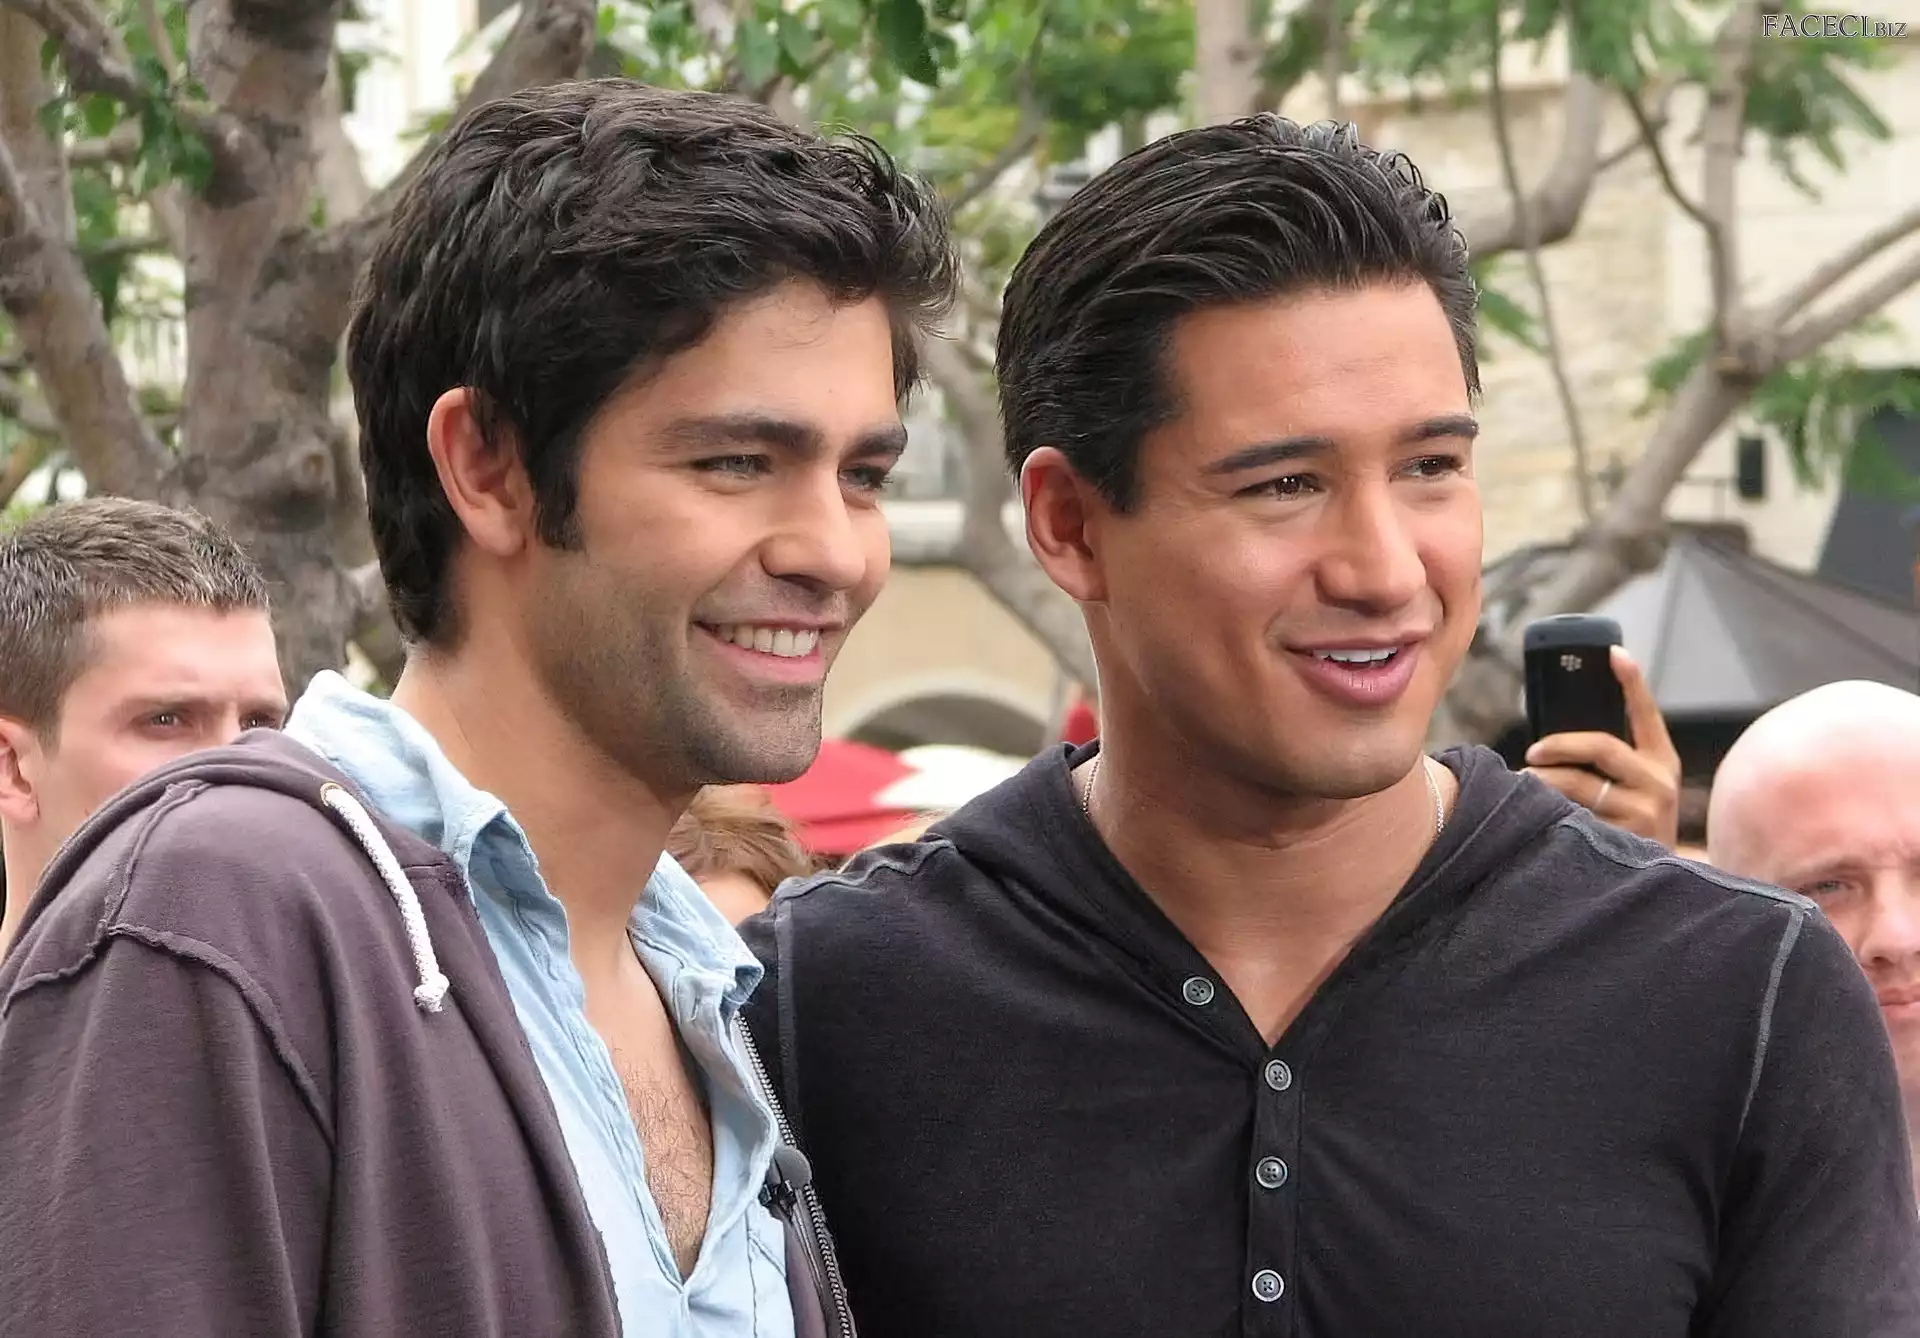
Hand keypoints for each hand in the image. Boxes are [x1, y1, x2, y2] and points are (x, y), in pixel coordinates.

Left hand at [1524, 646, 1681, 847]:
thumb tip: (1551, 739)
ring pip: (1580, 784)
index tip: (1613, 652)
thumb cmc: (1632, 823)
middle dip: (1558, 744)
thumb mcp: (1635, 787)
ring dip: (1543, 780)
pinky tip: (1533, 814)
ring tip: (1523, 782)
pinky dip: (1548, 811)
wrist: (1660, 884)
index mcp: (1662, 761)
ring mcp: (1645, 813)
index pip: (1647, 714)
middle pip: (1601, 746)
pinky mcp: (1625, 839)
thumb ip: (1609, 760)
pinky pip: (1573, 816)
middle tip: (1532, 752)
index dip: (1632, 681)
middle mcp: (1659, 783)